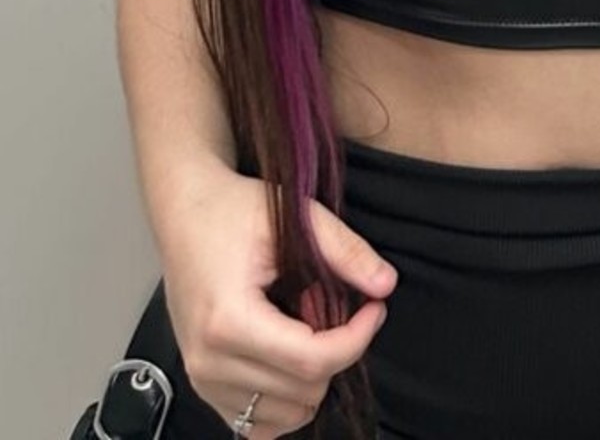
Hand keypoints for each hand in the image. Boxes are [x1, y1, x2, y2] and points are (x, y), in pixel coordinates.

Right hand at [160, 162, 397, 436]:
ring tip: (309, 329)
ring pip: (285, 416)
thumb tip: (386, 285)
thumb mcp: (294, 218)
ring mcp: (201, 380)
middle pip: (302, 391)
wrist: (183, 213)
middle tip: (339, 310)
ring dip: (312, 379)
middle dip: (337, 353)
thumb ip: (344, 251)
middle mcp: (209, 361)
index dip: (356, 339)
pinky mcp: (202, 387)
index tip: (375, 309)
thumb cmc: (231, 211)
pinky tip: (291, 359)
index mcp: (229, 321)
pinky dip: (285, 401)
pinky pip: (256, 425)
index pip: (311, 361)